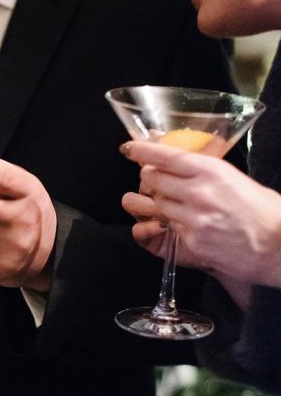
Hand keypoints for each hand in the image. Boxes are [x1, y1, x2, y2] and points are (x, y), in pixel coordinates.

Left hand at [120, 141, 280, 286]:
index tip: (129, 148)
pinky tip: (175, 228)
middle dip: (151, 179)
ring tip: (170, 207)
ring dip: (156, 204)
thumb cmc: (264, 212)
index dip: (142, 150)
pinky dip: (163, 228)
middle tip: (157, 182)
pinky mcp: (190, 243)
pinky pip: (160, 232)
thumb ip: (205, 173)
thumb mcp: (235, 180)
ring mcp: (192, 220)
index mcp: (212, 171)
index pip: (166, 155)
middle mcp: (198, 193)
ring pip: (154, 205)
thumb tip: (178, 167)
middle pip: (152, 179)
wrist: (279, 247)